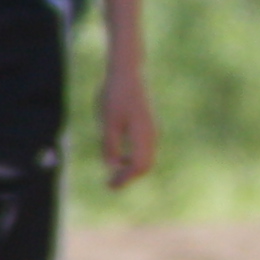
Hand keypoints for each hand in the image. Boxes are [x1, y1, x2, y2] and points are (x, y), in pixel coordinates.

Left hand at [101, 64, 157, 187]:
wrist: (127, 72)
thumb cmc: (115, 96)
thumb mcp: (108, 121)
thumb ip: (110, 145)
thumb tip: (112, 167)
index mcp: (142, 134)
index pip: (138, 166)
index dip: (124, 179)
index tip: (109, 186)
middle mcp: (151, 134)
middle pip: (145, 165)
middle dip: (129, 177)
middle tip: (111, 184)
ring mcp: (151, 129)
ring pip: (146, 157)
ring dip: (131, 168)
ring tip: (115, 173)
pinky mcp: (147, 124)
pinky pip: (144, 148)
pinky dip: (134, 158)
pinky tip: (121, 156)